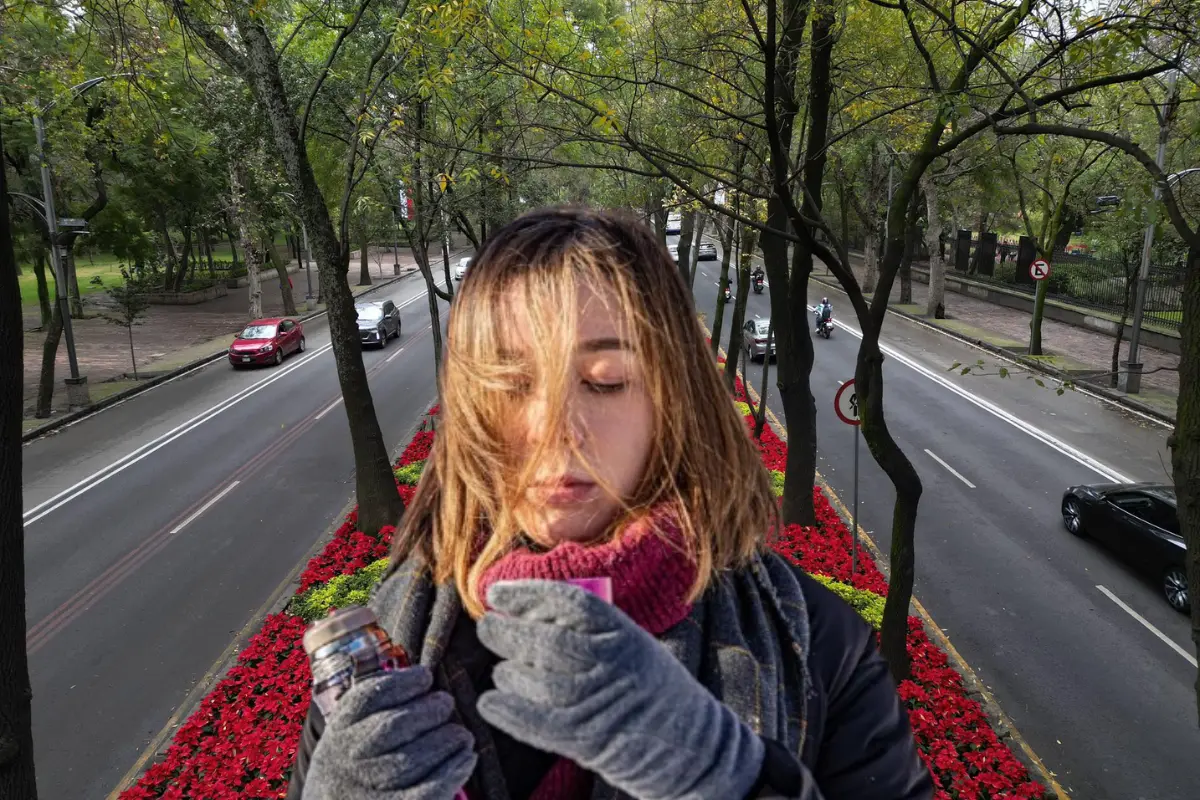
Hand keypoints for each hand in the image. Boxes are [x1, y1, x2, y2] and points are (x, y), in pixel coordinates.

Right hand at [303, 666, 475, 799]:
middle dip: (426, 711)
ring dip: (444, 741)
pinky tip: (467, 758)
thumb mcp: (351, 731)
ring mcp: (365, 787)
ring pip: (408, 760)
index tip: (426, 676)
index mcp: (338, 730)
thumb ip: (378, 704)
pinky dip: (451, 772)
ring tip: (462, 734)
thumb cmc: (357, 762)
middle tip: (447, 703)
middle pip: (389, 727)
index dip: (400, 683)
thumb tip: (422, 676)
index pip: (365, 698)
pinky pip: (425, 792)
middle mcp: (346, 758)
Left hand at [476, 580, 763, 799]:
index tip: (499, 591)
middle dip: (505, 630)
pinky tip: (491, 700)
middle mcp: (608, 662)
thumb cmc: (655, 689)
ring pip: (530, 678)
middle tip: (488, 625)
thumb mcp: (633, 643)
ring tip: (502, 668)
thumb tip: (529, 611)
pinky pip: (529, 720)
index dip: (527, 593)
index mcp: (622, 632)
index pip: (567, 602)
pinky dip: (504, 708)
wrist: (691, 746)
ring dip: (506, 671)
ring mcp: (593, 701)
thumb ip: (590, 628)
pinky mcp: (581, 738)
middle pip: (542, 639)